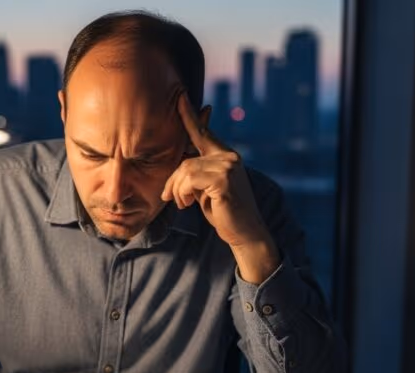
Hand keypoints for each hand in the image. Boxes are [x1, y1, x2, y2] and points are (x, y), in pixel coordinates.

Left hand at [161, 92, 279, 282]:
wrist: (245, 233)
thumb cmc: (224, 212)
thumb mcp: (207, 188)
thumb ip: (196, 172)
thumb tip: (179, 162)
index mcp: (225, 156)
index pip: (204, 133)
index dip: (190, 116)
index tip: (180, 96)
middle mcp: (229, 157)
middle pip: (186, 159)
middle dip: (173, 180)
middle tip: (169, 198)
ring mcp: (228, 166)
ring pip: (185, 169)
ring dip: (177, 189)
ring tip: (182, 203)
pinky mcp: (223, 179)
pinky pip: (189, 179)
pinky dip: (182, 193)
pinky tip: (188, 204)